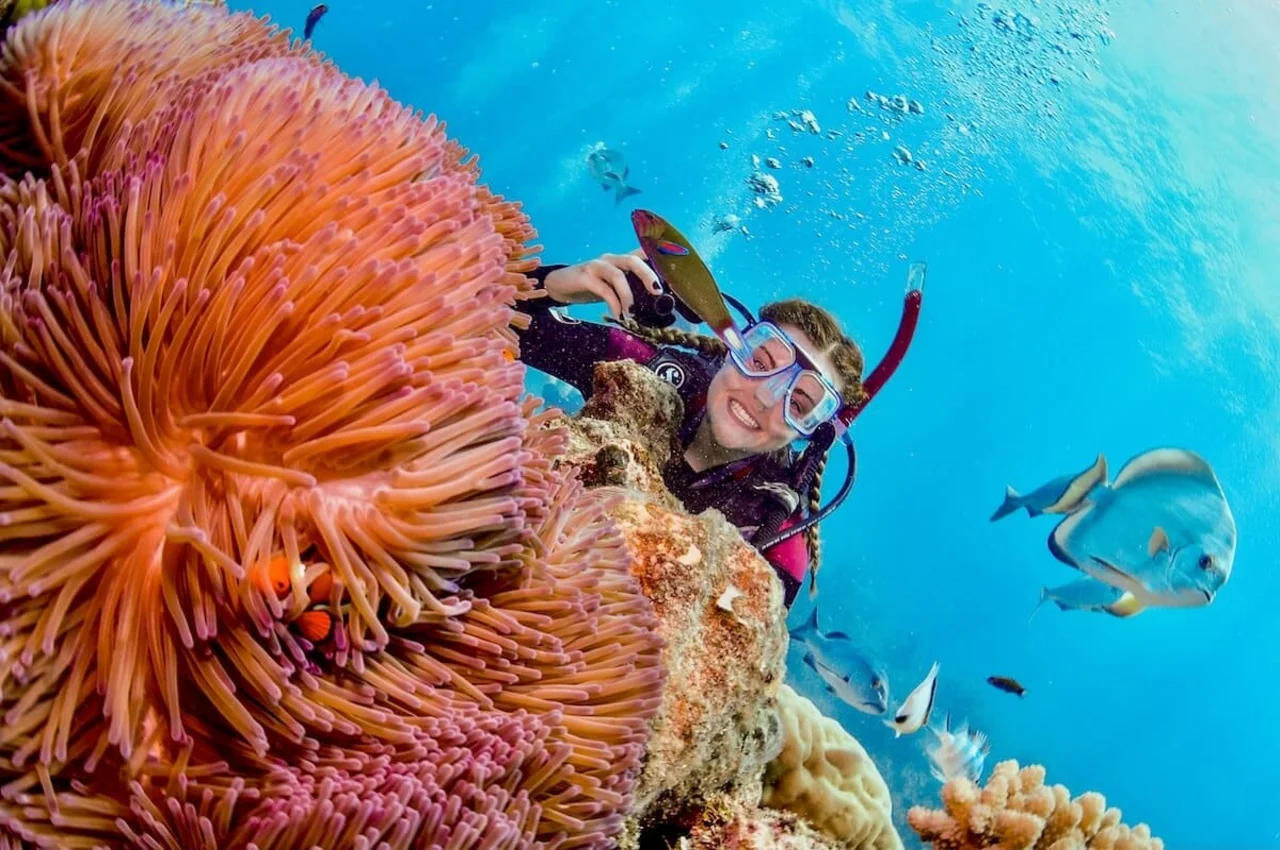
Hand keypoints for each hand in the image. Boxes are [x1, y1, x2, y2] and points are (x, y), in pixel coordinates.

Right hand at [542, 249, 661, 319]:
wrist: (559, 285)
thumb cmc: (591, 287)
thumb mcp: (613, 286)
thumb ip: (630, 289)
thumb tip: (654, 305)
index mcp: (621, 261)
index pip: (643, 253)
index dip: (658, 256)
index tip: (674, 267)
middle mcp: (611, 259)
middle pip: (633, 260)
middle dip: (648, 275)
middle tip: (657, 292)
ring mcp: (597, 265)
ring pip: (618, 274)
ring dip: (628, 295)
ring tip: (632, 313)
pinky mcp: (584, 275)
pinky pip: (602, 289)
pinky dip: (612, 303)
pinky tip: (617, 315)